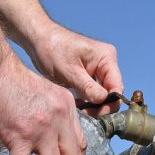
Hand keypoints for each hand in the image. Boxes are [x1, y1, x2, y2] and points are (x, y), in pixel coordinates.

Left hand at [0, 0, 123, 116]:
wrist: (37, 40)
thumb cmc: (52, 48)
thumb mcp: (70, 71)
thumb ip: (88, 87)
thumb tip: (103, 101)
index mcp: (106, 58)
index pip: (117, 86)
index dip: (110, 103)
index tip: (96, 114)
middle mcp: (106, 63)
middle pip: (111, 92)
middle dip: (101, 106)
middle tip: (86, 114)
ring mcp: (97, 69)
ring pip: (102, 94)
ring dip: (93, 105)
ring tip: (79, 109)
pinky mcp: (88, 75)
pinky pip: (93, 92)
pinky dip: (87, 101)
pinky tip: (76, 104)